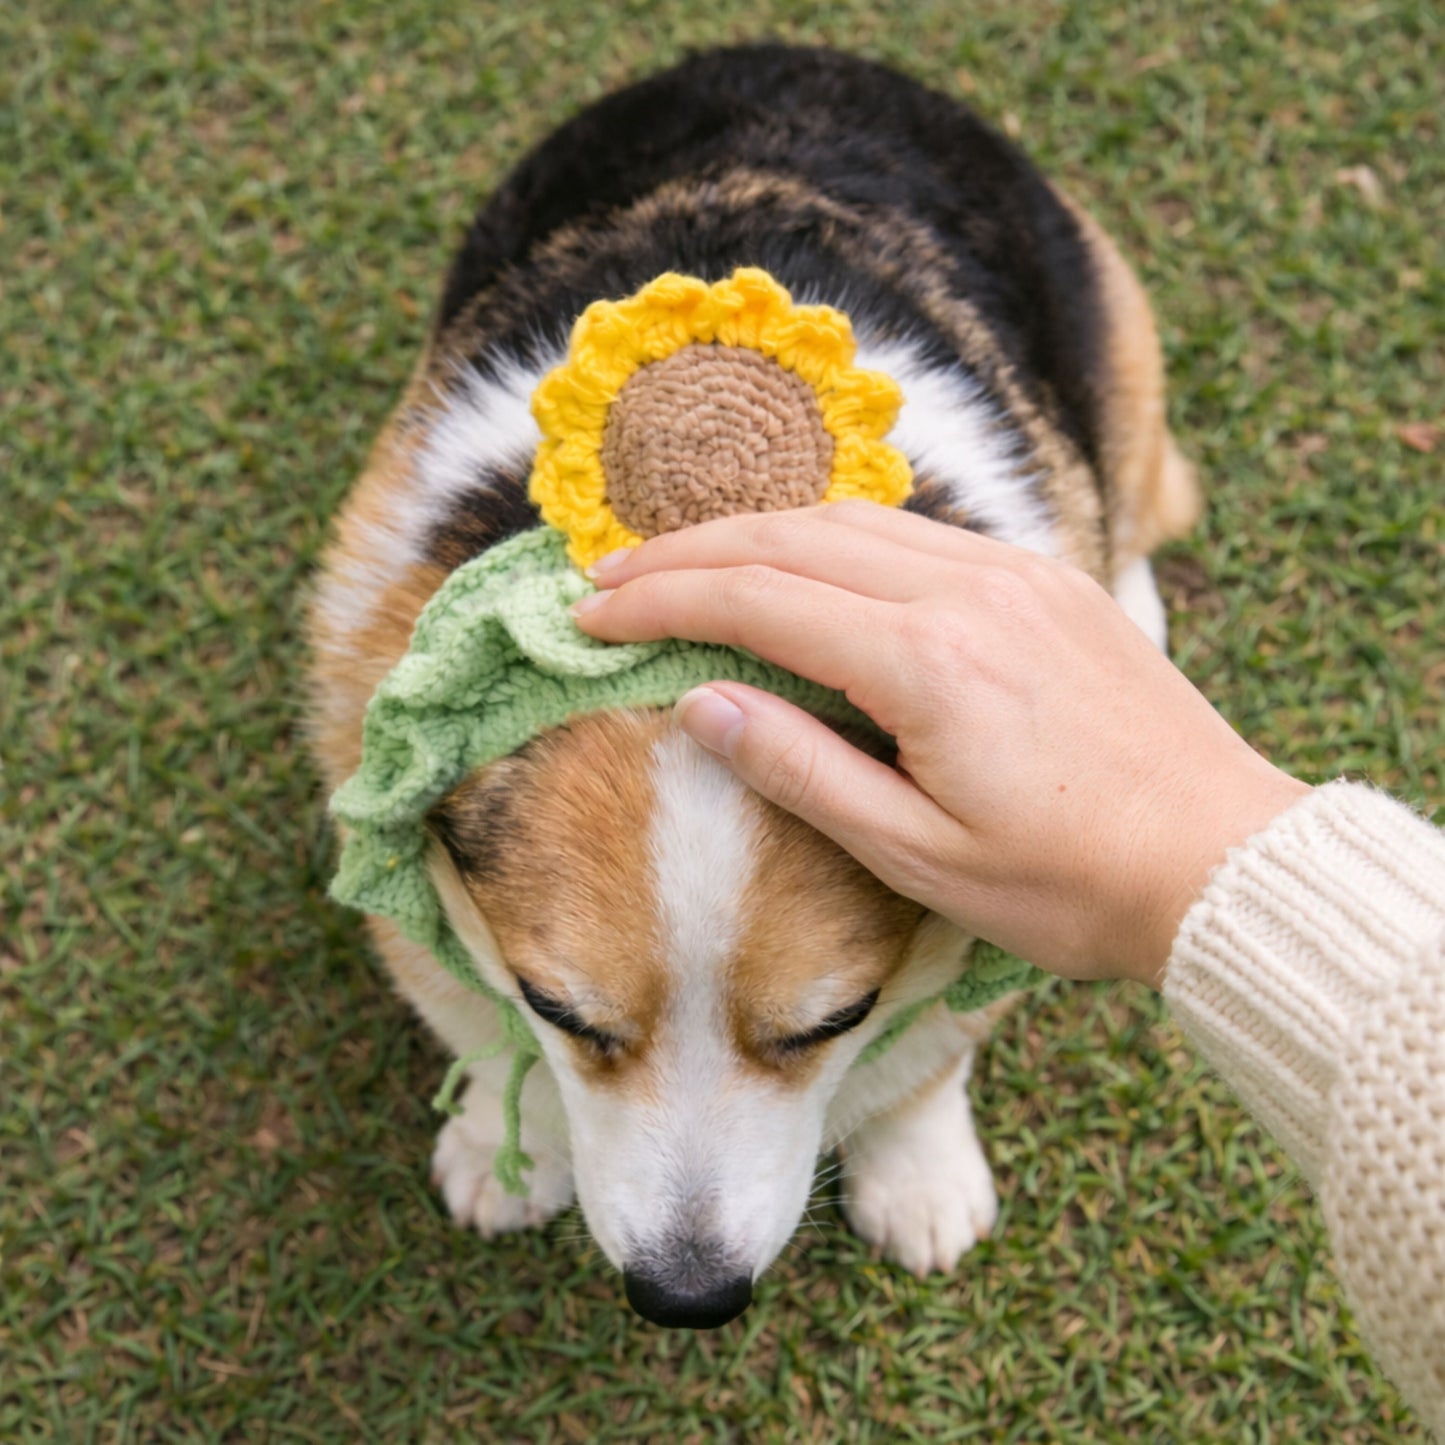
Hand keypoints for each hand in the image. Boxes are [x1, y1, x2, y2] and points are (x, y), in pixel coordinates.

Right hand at [570, 503, 1308, 985]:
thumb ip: (800, 769)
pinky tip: (801, 564)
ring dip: (755, 534)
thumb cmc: (1071, 885)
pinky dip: (832, 537)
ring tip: (683, 564)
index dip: (660, 600)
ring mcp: (1012, 574)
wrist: (1222, 862)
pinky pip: (913, 533)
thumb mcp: (918, 857)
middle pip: (790, 536)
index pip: (757, 598)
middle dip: (685, 552)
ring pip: (852, 519)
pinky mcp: (1043, 580)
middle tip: (607, 575)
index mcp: (927, 662)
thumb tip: (701, 701)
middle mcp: (967, 591)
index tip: (588, 615)